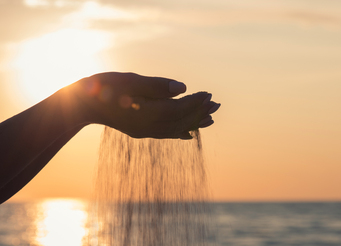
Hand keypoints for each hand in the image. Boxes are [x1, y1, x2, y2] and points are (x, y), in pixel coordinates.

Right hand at [65, 72, 219, 138]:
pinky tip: (188, 135)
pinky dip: (179, 133)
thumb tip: (182, 88)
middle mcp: (149, 126)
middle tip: (217, 106)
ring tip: (210, 120)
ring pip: (175, 129)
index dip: (195, 102)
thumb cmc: (104, 87)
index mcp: (148, 112)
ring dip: (193, 123)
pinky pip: (165, 135)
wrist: (82, 104)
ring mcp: (144, 131)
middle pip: (180, 121)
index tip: (209, 95)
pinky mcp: (140, 131)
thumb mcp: (130, 80)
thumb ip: (157, 86)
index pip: (179, 109)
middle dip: (199, 112)